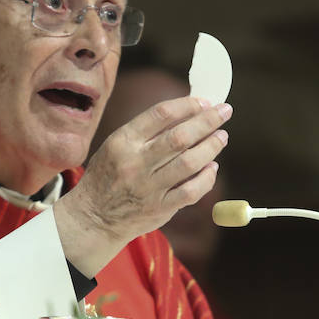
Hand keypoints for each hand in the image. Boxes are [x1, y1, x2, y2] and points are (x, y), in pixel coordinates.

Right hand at [55, 96, 230, 276]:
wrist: (94, 216)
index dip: (187, 105)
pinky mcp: (160, 208)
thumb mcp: (117, 145)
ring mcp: (149, 187)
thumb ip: (147, 131)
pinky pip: (191, 191)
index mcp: (124, 141)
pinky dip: (207, 178)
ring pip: (190, 163)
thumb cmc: (109, 175)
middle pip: (180, 137)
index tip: (204, 101)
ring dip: (211, 147)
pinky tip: (212, 167)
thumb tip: (187, 112)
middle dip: (207, 121)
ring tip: (222, 136)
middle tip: (224, 111)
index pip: (161, 114)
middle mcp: (136, 163)